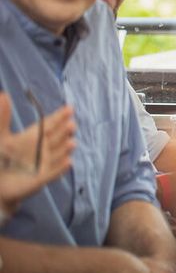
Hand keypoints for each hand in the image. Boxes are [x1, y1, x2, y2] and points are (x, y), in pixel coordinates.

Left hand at [0, 92, 75, 214]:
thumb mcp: (0, 135)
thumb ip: (2, 118)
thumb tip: (3, 94)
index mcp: (32, 137)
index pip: (48, 125)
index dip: (59, 116)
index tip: (70, 107)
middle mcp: (41, 149)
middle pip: (56, 137)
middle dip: (64, 130)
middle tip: (71, 124)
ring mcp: (43, 164)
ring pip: (58, 154)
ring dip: (65, 148)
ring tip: (71, 142)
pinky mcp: (41, 178)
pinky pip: (53, 173)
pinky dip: (61, 168)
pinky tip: (68, 162)